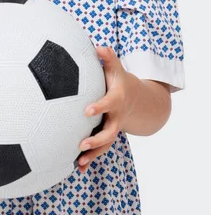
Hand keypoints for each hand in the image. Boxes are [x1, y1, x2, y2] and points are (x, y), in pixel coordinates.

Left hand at [77, 46, 134, 173]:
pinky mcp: (107, 136)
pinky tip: (78, 168)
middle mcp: (116, 117)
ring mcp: (112, 128)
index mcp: (116, 100)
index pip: (108, 104)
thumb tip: (98, 46)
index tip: (86, 111)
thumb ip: (108, 57)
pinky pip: (100, 150)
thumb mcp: (116, 68)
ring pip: (105, 144)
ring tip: (79, 161)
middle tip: (81, 143)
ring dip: (93, 154)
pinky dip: (91, 160)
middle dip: (97, 139)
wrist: (136, 100)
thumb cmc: (119, 80)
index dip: (99, 107)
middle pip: (110, 131)